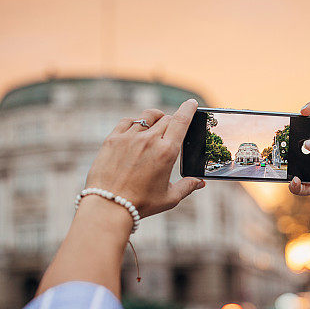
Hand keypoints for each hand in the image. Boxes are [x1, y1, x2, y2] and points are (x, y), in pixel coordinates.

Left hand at [85, 99, 204, 219]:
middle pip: (166, 118)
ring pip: (147, 116)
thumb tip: (200, 183)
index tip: (191, 103)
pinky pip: (128, 121)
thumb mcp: (169, 198)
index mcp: (167, 152)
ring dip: (155, 118)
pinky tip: (136, 130)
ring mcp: (129, 137)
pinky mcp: (113, 139)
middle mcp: (149, 140)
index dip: (188, 109)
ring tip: (156, 123)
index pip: (181, 121)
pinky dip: (136, 122)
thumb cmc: (141, 204)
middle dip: (172, 121)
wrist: (109, 205)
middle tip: (171, 128)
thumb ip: (187, 187)